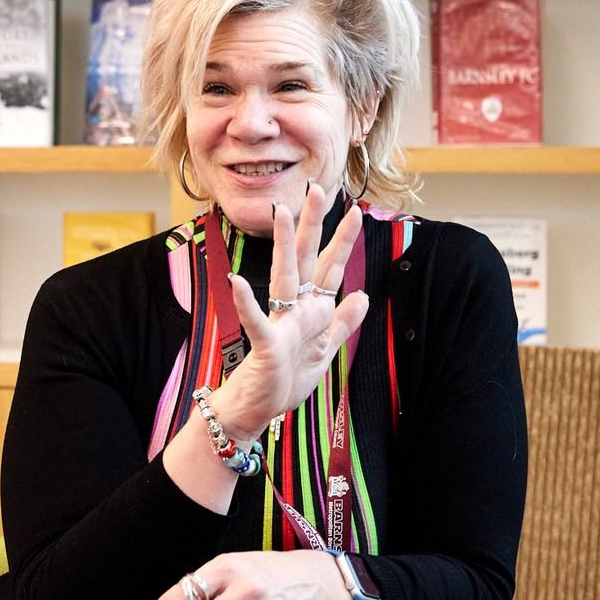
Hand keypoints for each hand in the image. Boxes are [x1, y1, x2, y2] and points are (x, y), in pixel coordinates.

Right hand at [214, 183, 368, 438]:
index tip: (355, 211)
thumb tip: (364, 294)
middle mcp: (295, 309)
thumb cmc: (286, 378)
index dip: (343, 241)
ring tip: (280, 213)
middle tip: (318, 190)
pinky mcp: (266, 345)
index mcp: (312, 310)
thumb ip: (343, 322)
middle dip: (313, 226)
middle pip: (307, 259)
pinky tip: (236, 282)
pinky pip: (255, 321)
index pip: (330, 268)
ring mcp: (279, 323)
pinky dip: (246, 303)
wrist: (259, 409)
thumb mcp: (325, 350)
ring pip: (282, 277)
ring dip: (282, 245)